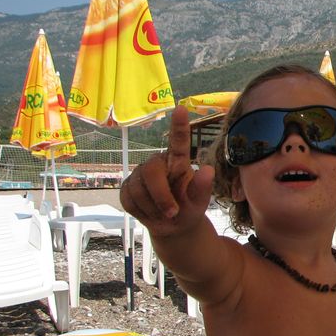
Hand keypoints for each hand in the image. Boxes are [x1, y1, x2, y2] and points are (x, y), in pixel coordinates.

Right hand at [120, 105, 213, 236]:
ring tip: (165, 213)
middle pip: (151, 171)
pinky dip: (142, 211)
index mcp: (178, 162)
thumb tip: (208, 170)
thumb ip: (202, 187)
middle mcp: (158, 163)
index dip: (179, 126)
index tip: (181, 109)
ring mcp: (140, 174)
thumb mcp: (200, 201)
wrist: (173, 227)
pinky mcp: (127, 187)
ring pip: (138, 188)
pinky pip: (129, 199)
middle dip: (161, 196)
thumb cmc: (189, 207)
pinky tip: (150, 212)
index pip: (179, 141)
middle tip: (172, 212)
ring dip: (153, 207)